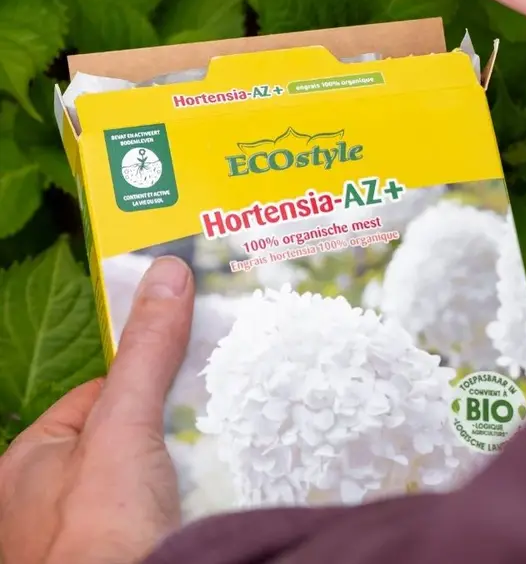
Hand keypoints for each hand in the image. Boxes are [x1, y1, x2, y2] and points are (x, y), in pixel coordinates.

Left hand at [0, 256, 193, 563]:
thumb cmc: (96, 535)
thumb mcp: (125, 424)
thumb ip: (147, 351)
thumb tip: (166, 274)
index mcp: (28, 464)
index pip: (96, 395)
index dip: (143, 377)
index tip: (186, 363)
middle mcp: (47, 503)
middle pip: (125, 436)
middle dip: (167, 427)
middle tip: (207, 415)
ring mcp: (85, 537)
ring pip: (149, 476)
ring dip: (182, 469)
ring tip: (211, 465)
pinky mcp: (124, 552)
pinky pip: (162, 512)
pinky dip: (186, 504)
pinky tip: (203, 504)